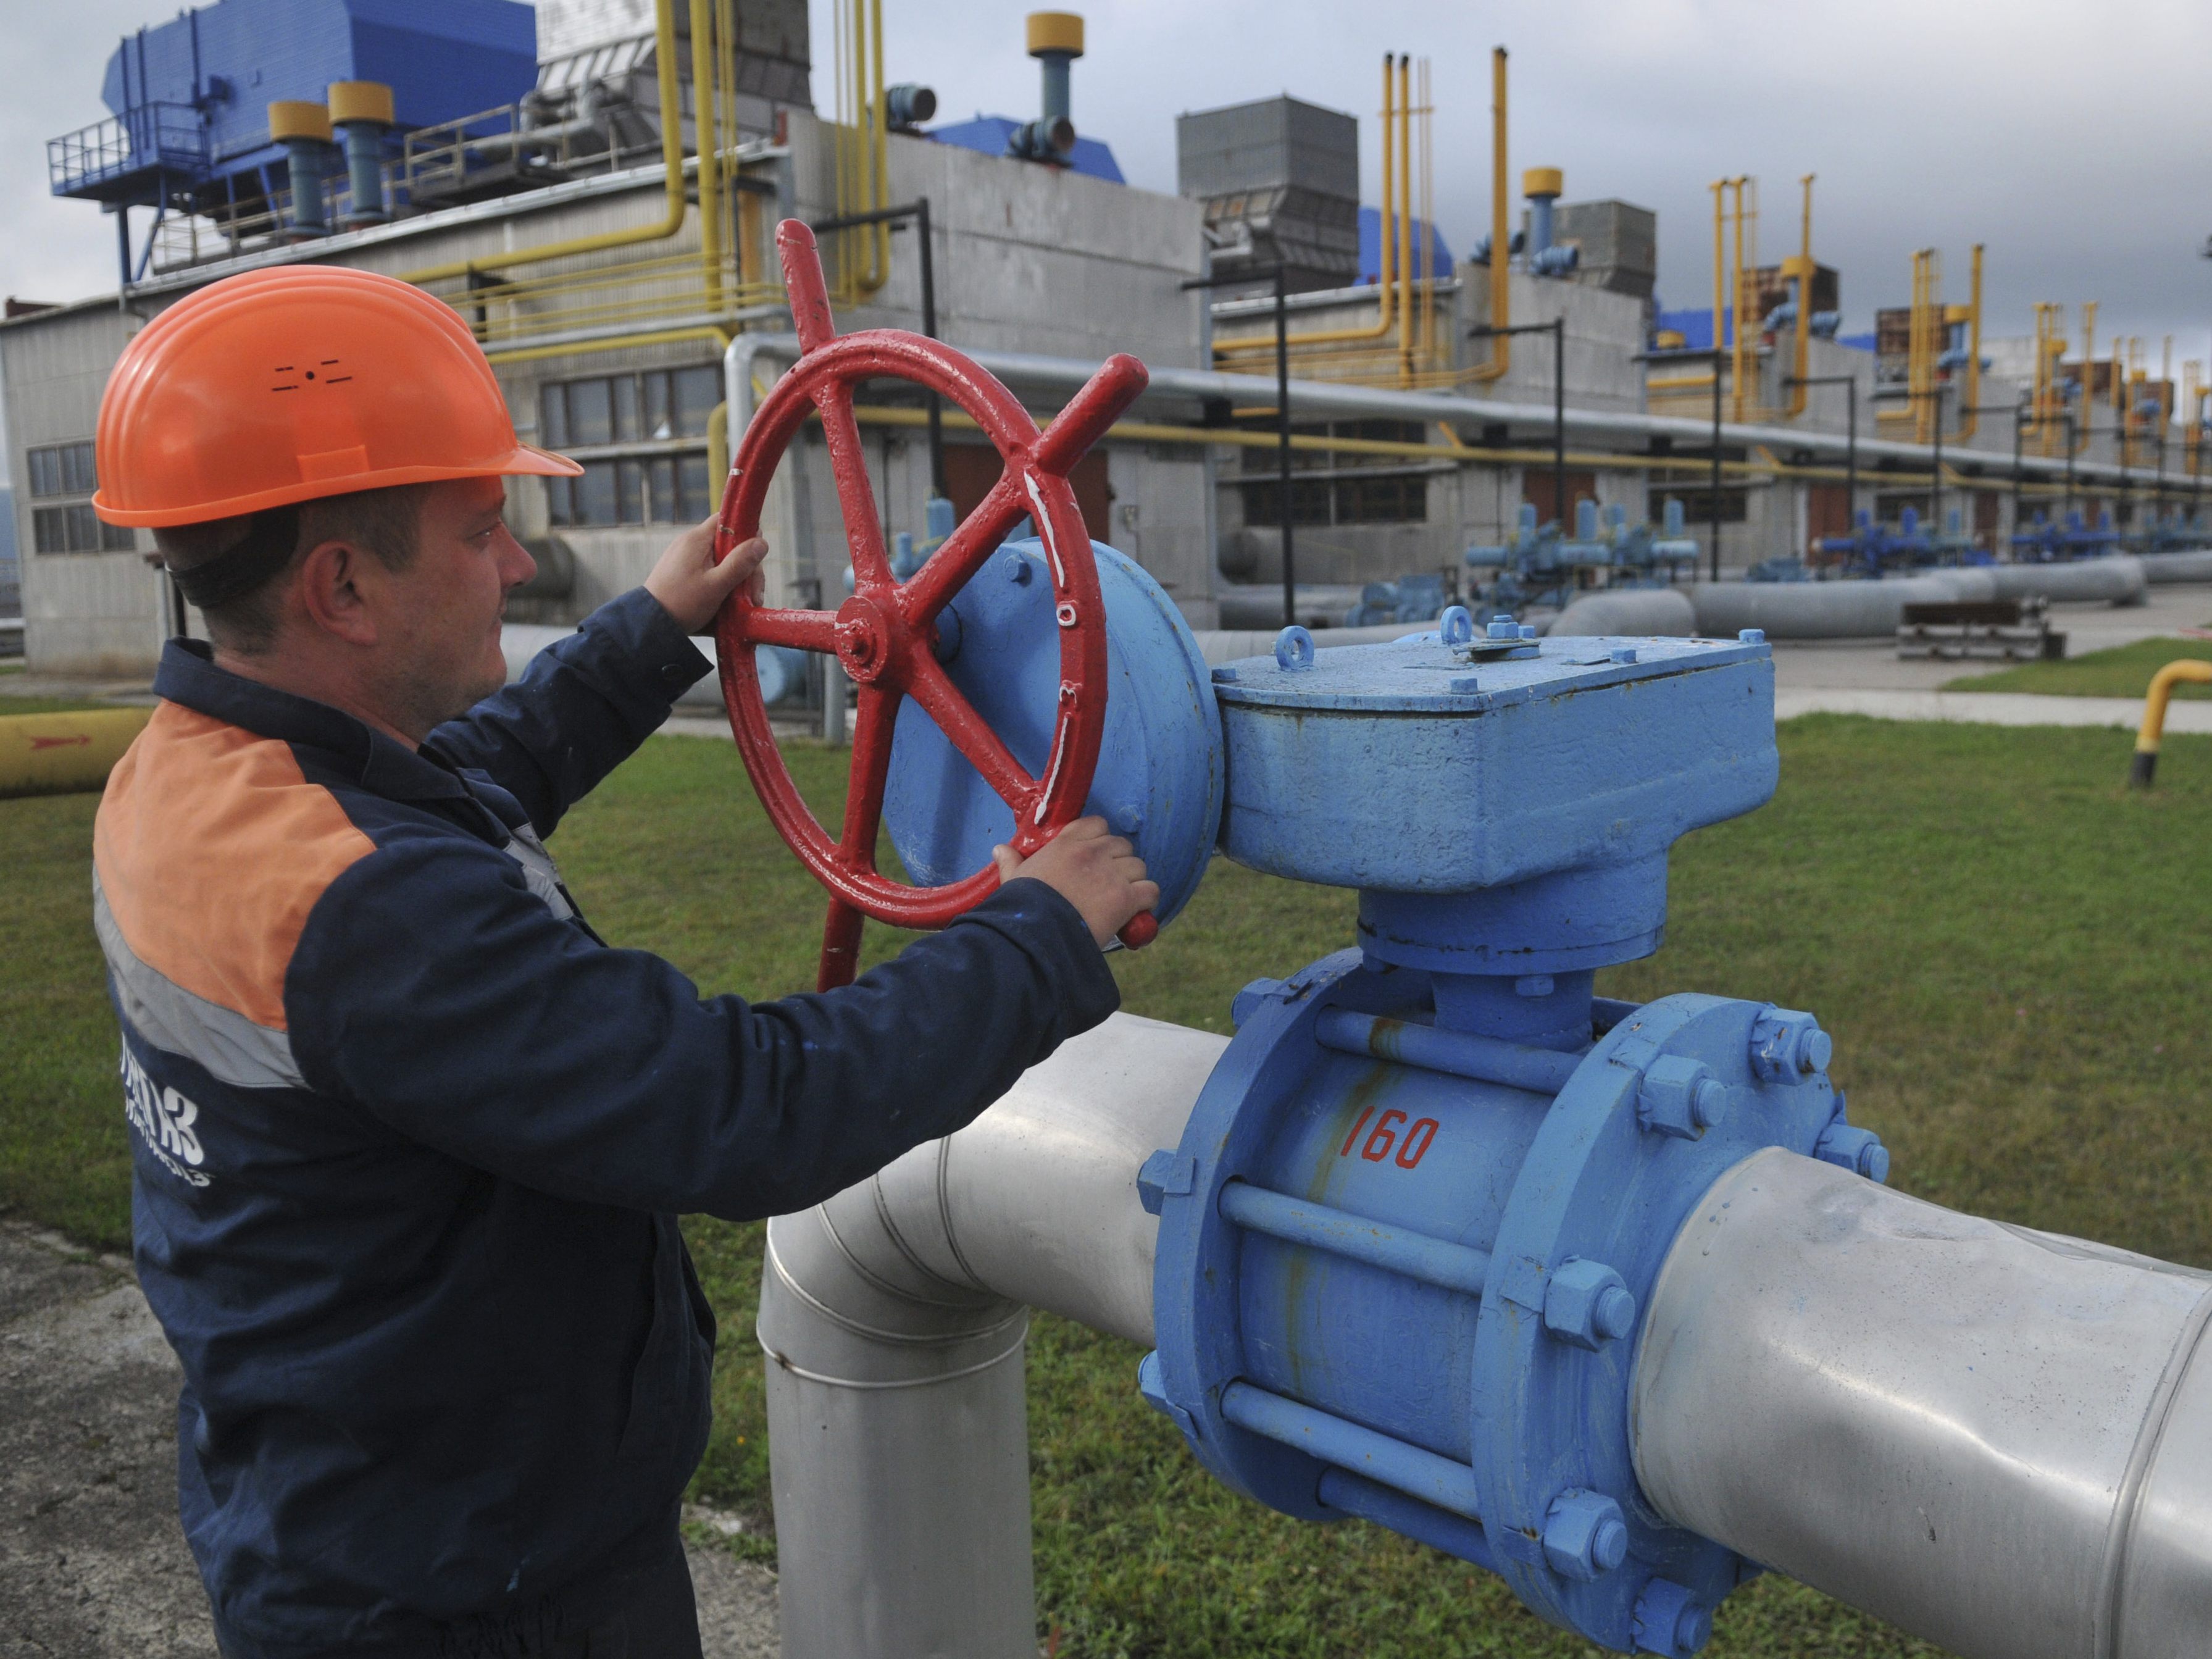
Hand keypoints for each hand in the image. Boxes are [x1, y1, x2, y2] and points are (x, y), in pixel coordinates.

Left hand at [645, 518, 767, 632]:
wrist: (649, 624)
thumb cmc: (682, 604)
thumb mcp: (717, 585)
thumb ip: (740, 563)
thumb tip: (762, 542)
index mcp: (697, 540)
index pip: (727, 519)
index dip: (746, 533)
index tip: (756, 556)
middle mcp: (690, 544)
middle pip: (729, 545)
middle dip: (746, 568)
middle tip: (754, 594)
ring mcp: (686, 559)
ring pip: (722, 561)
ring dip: (737, 580)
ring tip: (743, 605)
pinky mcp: (683, 573)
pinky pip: (710, 572)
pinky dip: (722, 584)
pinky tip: (728, 604)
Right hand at [992, 817, 1159, 948]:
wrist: (1036, 935)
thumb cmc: (1022, 908)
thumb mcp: (1013, 880)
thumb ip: (1011, 862)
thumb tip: (999, 850)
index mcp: (1066, 843)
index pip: (1097, 824)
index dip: (1100, 840)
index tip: (1094, 856)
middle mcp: (1092, 852)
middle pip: (1122, 845)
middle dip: (1118, 862)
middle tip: (1108, 883)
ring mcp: (1111, 874)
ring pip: (1139, 866)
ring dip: (1133, 881)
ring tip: (1121, 899)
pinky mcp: (1126, 898)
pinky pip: (1150, 890)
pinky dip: (1147, 900)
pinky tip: (1136, 912)